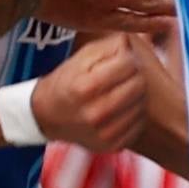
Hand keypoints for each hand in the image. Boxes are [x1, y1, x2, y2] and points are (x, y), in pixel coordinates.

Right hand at [31, 35, 147, 151]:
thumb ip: (107, 46)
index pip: (127, 64)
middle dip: (135, 73)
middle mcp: (95, 114)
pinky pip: (139, 123)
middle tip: (126, 72)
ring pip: (142, 104)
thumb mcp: (79, 58)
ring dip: (137, 92)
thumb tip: (130, 41)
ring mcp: (105, 134)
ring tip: (123, 88)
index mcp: (84, 88)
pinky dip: (135, 112)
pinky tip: (122, 106)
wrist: (47, 118)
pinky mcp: (112, 146)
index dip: (127, 56)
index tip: (122, 57)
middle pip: (138, 84)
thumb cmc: (66, 82)